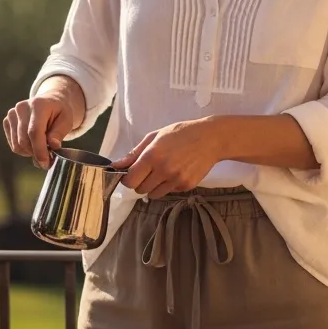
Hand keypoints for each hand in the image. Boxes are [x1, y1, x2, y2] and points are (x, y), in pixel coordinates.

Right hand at [3, 80, 82, 169]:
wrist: (50, 102)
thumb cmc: (60, 113)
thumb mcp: (66, 121)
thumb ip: (59, 133)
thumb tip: (53, 146)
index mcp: (38, 105)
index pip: (34, 132)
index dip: (40, 150)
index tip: (46, 163)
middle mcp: (22, 108)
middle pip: (24, 140)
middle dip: (37, 154)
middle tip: (49, 158)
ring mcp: (12, 114)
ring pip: (17, 145)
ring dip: (30, 152)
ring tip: (43, 148)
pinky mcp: (7, 121)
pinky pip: (14, 145)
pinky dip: (24, 149)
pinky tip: (34, 143)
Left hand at [111, 118, 225, 198]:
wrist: (210, 139)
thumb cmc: (181, 133)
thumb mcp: (155, 136)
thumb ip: (135, 153)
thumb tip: (117, 165)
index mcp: (152, 156)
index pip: (130, 180)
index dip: (127, 178)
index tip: (131, 173)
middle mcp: (163, 170)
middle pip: (140, 190)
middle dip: (140, 182)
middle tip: (147, 171)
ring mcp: (176, 180)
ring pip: (153, 195)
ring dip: (153, 187)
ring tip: (161, 172)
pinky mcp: (186, 186)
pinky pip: (169, 192)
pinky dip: (168, 186)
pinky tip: (176, 172)